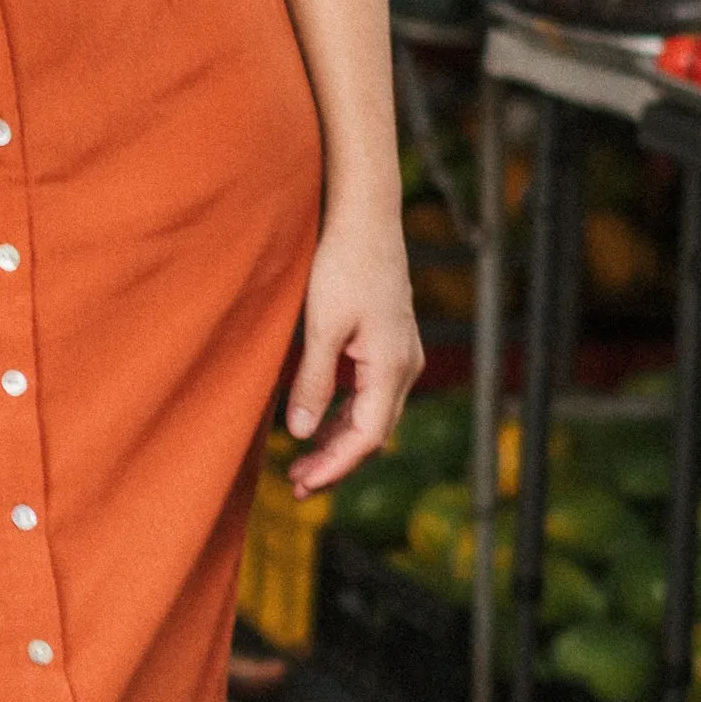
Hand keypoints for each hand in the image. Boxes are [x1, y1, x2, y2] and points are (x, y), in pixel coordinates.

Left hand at [281, 207, 422, 497]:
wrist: (365, 216)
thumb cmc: (343, 263)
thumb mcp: (322, 325)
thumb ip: (313, 381)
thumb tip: (302, 433)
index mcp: (391, 366)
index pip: (366, 436)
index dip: (334, 466)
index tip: (302, 483)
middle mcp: (405, 366)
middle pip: (372, 432)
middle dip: (336, 462)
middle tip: (296, 485)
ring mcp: (401, 355)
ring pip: (372, 415)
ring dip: (339, 442)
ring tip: (303, 465)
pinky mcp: (389, 343)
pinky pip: (370, 394)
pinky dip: (345, 416)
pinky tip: (320, 425)